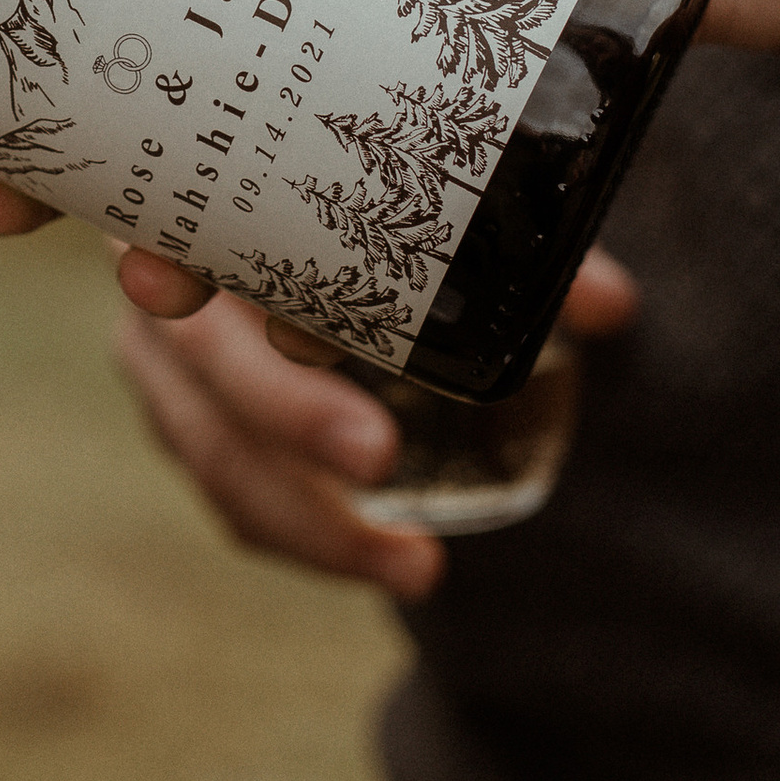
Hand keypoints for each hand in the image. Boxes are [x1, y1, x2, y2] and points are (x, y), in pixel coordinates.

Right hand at [121, 250, 639, 601]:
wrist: (262, 238)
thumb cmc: (336, 211)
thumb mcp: (410, 211)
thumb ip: (505, 247)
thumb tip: (611, 306)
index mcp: (202, 219)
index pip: (178, 237)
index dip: (172, 267)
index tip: (175, 288)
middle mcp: (168, 303)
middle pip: (210, 369)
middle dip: (290, 416)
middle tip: (377, 456)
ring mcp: (169, 382)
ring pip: (219, 460)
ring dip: (312, 522)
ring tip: (413, 568)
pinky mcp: (197, 442)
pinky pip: (240, 501)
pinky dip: (311, 537)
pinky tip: (393, 563)